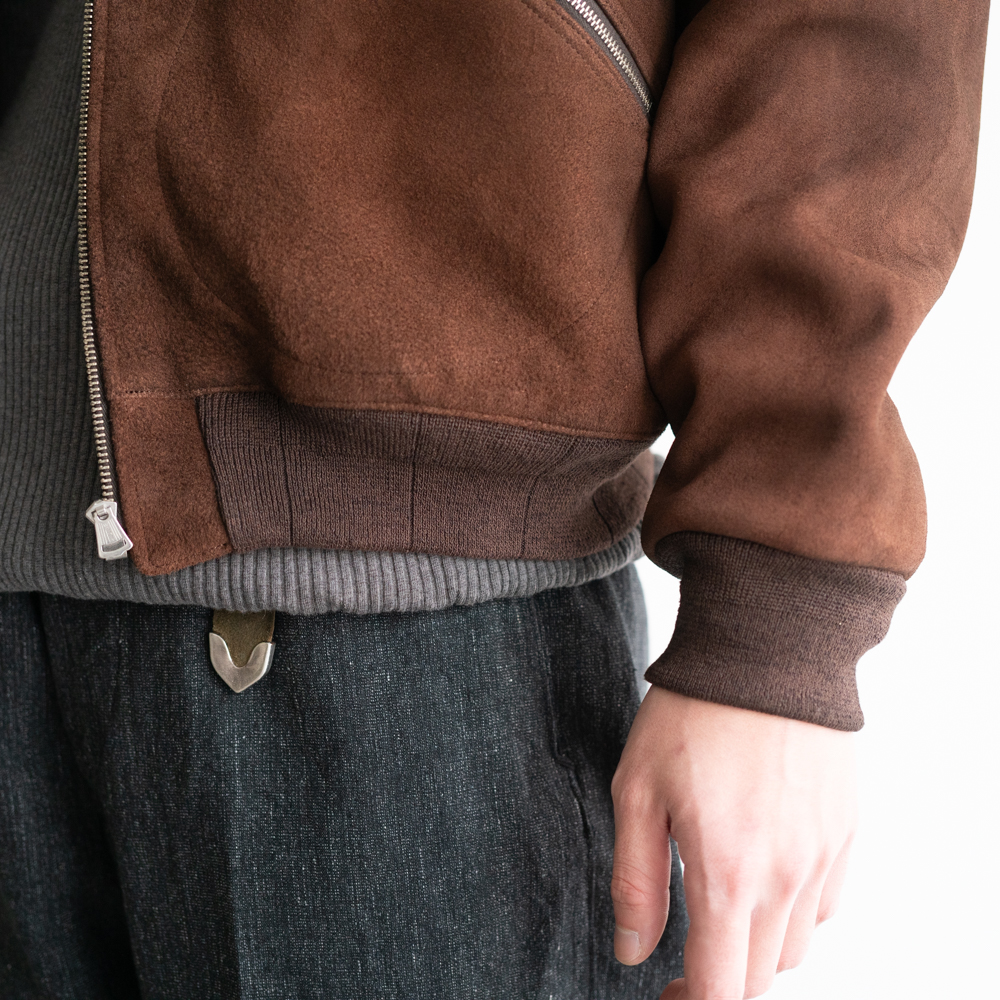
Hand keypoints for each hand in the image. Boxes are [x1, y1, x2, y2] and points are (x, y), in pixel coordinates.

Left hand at [610, 688, 856, 998]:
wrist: (766, 651)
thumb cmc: (691, 714)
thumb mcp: (637, 790)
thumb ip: (636, 881)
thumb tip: (633, 951)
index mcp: (728, 874)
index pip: (721, 991)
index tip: (666, 989)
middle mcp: (787, 878)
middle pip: (760, 977)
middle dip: (720, 978)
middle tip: (686, 952)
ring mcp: (824, 856)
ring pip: (795, 946)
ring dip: (755, 946)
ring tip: (721, 905)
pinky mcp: (846, 832)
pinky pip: (826, 904)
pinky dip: (794, 912)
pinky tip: (764, 875)